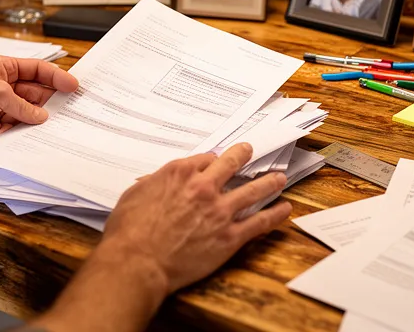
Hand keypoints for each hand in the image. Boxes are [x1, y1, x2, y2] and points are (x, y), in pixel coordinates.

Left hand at [0, 55, 78, 141]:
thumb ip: (22, 106)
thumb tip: (41, 116)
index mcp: (6, 68)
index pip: (38, 70)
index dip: (57, 78)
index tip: (74, 87)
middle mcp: (4, 85)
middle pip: (34, 94)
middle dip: (43, 105)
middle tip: (60, 115)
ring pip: (24, 114)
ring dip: (23, 122)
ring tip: (21, 127)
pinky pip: (11, 128)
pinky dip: (9, 132)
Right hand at [98, 143, 291, 293]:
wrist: (137, 262)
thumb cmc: (128, 232)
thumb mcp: (133, 196)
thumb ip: (151, 185)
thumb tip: (156, 183)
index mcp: (179, 173)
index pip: (204, 159)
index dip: (211, 161)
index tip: (215, 162)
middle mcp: (203, 186)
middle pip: (232, 164)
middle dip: (243, 155)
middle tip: (250, 151)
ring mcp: (220, 211)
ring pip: (253, 189)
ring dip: (269, 182)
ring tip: (279, 178)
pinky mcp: (230, 236)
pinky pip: (259, 222)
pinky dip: (275, 215)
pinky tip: (284, 209)